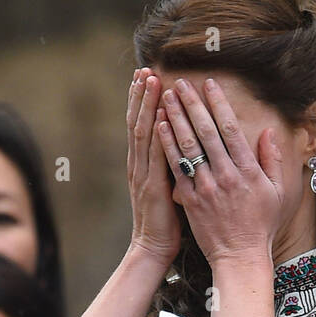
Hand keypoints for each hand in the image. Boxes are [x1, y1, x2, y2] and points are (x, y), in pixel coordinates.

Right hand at [127, 68, 182, 266]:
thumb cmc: (164, 220)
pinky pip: (154, 156)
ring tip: (149, 81)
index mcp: (142, 164)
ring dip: (146, 106)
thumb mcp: (165, 186)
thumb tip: (178, 145)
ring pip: (143, 132)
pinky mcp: (152, 187)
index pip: (141, 125)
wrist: (153, 247)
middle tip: (144, 69)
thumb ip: (169, 164)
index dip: (142, 101)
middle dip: (140, 95)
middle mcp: (138, 164)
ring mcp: (143, 174)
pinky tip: (161, 116)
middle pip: (137, 122)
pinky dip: (157, 134)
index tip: (146, 76)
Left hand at [156, 76, 284, 266]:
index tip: (209, 84)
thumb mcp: (276, 192)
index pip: (230, 129)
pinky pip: (177, 169)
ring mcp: (206, 189)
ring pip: (188, 147)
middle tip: (180, 82)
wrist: (240, 256)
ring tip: (166, 97)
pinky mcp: (191, 201)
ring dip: (176, 119)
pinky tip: (160, 128)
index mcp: (247, 171)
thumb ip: (272, 161)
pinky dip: (168, 147)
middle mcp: (225, 176)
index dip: (218, 104)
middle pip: (206, 133)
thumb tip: (268, 132)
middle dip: (192, 105)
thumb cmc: (260, 226)